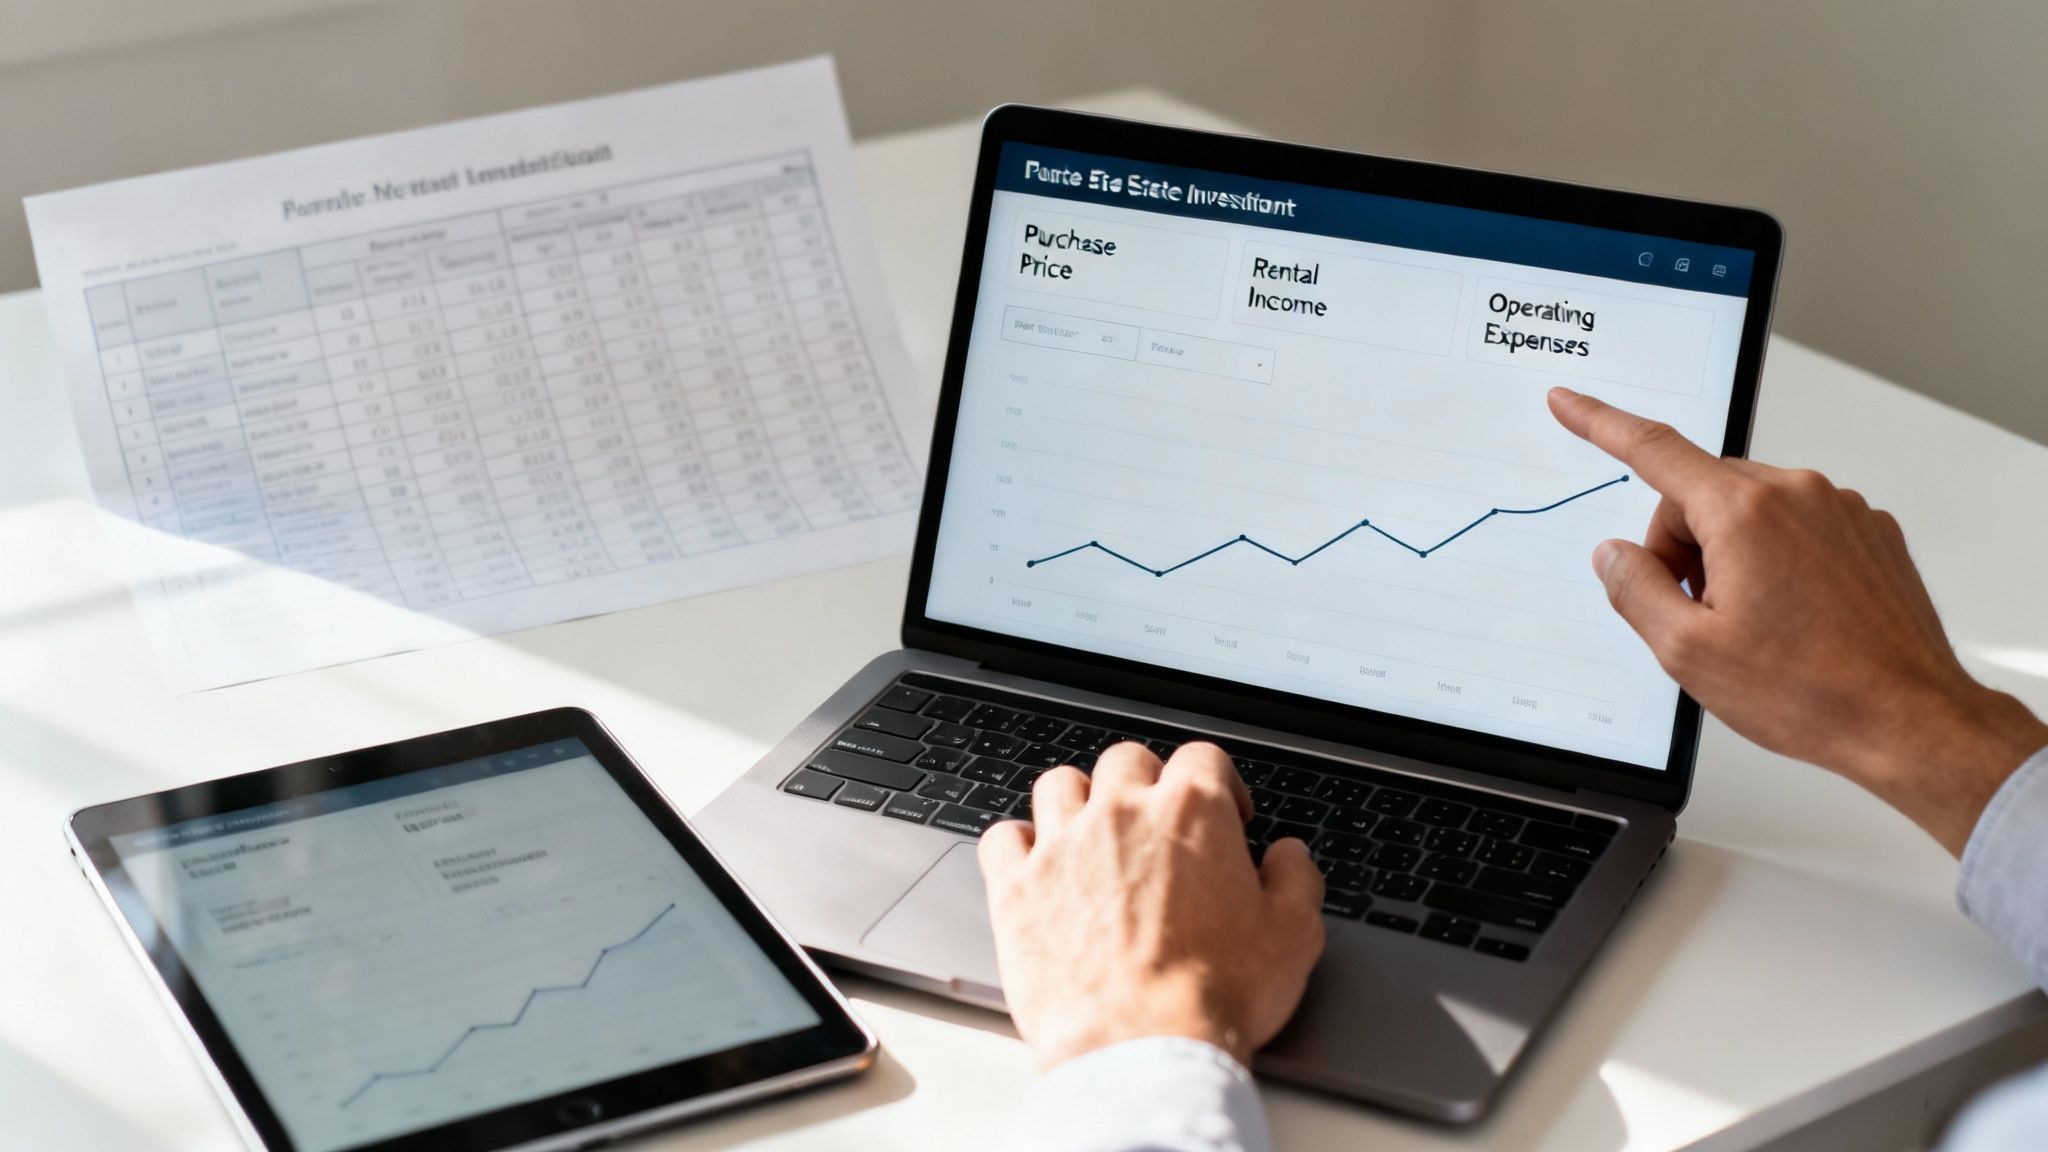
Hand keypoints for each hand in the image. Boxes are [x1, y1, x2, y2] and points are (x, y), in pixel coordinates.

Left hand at [978, 741, 1324, 1068]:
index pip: (1202, 758)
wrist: (1143, 1048)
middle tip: (1158, 827)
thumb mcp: (1292, 935)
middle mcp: (1121, 813)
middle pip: (1128, 760)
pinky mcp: (1017, 887)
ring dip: (1079, 801)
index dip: (1220, 783)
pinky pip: (1002, 836)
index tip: (1225, 815)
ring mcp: (1062, 845)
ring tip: (1093, 834)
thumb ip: (1295, 878)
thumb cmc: (1216, 994)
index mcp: (1191, 813)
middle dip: (1147, 784)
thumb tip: (1288, 855)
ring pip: (1059, 784)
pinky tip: (1036, 866)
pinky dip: (1018, 845)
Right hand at [1548, 387, 2047, 852]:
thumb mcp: (1688, 652)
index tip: (1569, 402)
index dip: (1600, 423)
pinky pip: (1798, 528)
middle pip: (1700, 495)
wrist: (1910, 720)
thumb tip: (1616, 554)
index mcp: (1745, 514)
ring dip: (1732, 557)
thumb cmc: (1814, 691)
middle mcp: (1797, 495)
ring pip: (1749, 512)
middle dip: (1682, 547)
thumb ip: (1636, 590)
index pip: (1653, 450)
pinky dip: (1779, 562)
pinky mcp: (1870, 533)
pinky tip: (1792, 618)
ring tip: (1754, 626)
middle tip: (1697, 614)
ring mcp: (1841, 511)